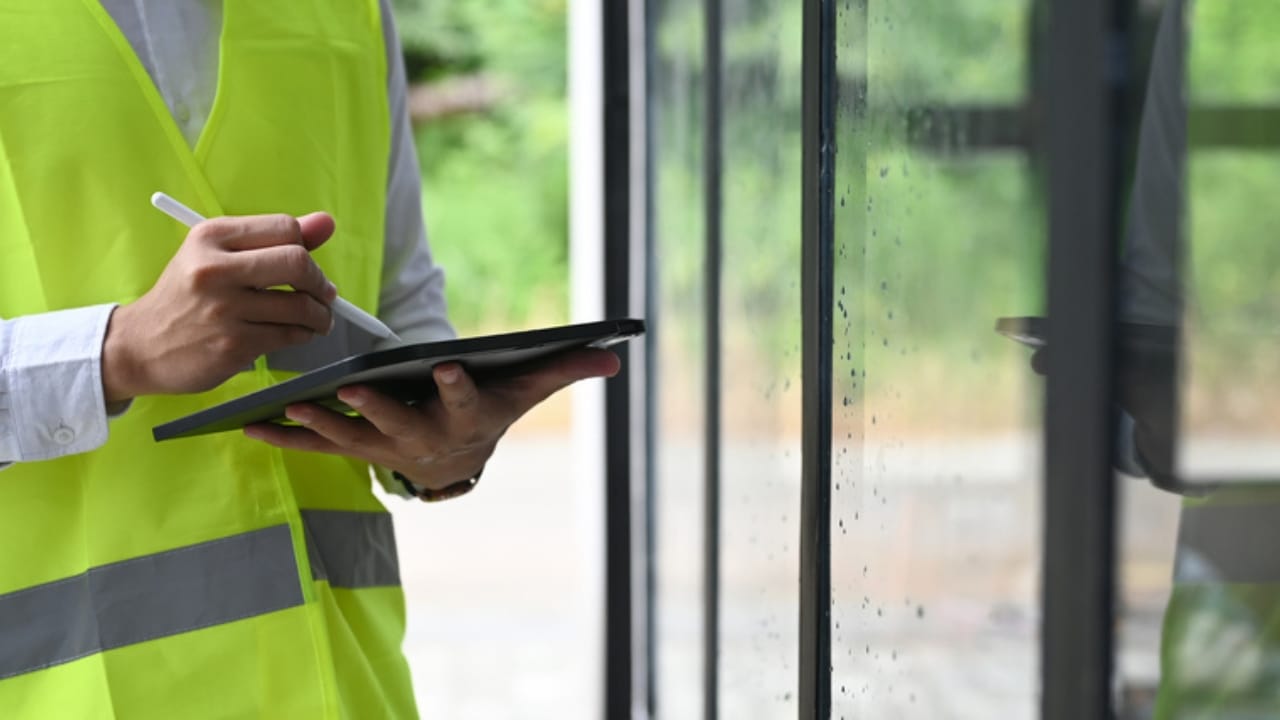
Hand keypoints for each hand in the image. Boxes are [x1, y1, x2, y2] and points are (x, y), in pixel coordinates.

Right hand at [102, 213, 338, 402]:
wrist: (139, 345)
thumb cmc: (186, 297)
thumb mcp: (216, 256)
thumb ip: (272, 240)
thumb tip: (325, 223)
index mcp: (210, 237)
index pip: (284, 228)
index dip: (307, 248)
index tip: (309, 266)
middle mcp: (214, 269)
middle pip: (297, 263)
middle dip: (320, 282)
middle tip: (324, 294)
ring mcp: (223, 309)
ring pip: (300, 306)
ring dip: (319, 315)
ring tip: (316, 318)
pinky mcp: (233, 345)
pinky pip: (290, 335)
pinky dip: (303, 335)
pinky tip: (296, 333)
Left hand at [242, 348, 621, 491]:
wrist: (456, 459)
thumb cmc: (491, 410)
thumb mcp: (527, 390)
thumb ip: (565, 369)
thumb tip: (616, 354)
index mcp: (464, 418)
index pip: (464, 401)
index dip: (458, 384)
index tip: (449, 362)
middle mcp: (421, 441)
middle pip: (398, 425)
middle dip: (376, 407)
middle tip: (352, 385)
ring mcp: (382, 449)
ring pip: (349, 440)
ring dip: (320, 424)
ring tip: (292, 405)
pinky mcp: (351, 450)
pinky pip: (316, 448)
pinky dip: (285, 438)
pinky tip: (251, 425)